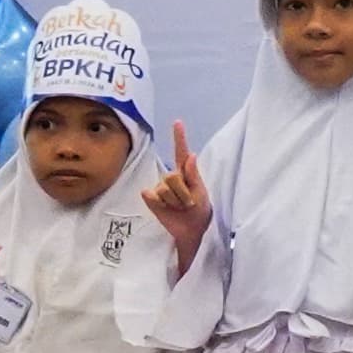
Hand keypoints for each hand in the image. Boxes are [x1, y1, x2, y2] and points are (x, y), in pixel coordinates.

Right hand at [140, 120, 212, 270]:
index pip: (181, 152)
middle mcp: (171, 177)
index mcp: (186, 172)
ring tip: (181, 207)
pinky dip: (162, 204)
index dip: (179, 137)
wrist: (191, 229)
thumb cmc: (199, 210)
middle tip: (189, 202)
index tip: (177, 122)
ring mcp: (160, 187)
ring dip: (177, 201)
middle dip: (183, 192)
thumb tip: (191, 155)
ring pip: (165, 189)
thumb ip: (194, 175)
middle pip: (173, 177)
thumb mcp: (202, 192)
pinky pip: (152, 196)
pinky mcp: (151, 198)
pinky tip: (167, 209)